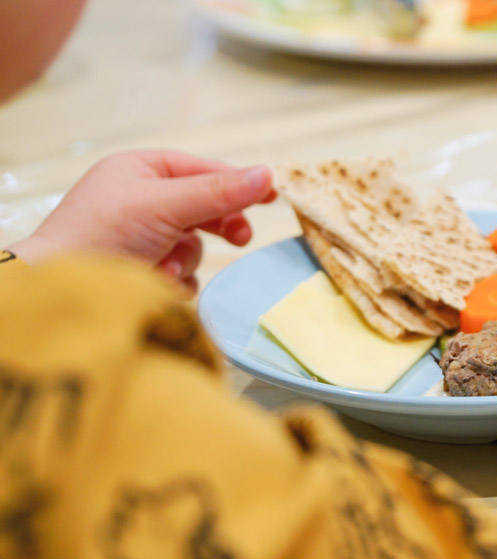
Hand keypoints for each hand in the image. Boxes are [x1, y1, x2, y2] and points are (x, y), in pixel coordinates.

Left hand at [8, 150, 275, 292]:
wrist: (60, 288)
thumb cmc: (101, 234)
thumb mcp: (165, 205)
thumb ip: (218, 192)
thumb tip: (267, 175)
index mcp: (139, 170)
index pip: (202, 169)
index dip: (237, 182)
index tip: (272, 195)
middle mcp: (140, 200)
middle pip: (203, 207)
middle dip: (216, 225)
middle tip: (239, 238)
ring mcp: (141, 236)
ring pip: (194, 244)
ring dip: (186, 259)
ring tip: (165, 268)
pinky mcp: (142, 268)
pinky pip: (181, 271)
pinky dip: (176, 279)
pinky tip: (159, 283)